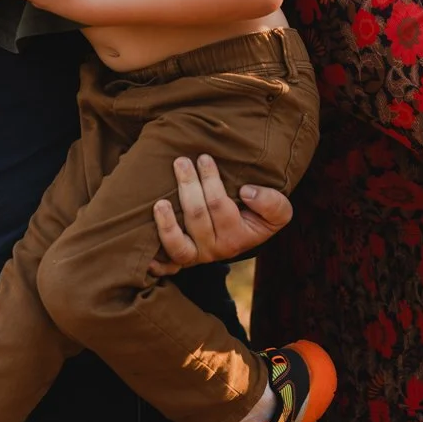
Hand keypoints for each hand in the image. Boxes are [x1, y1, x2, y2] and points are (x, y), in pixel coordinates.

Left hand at [148, 154, 293, 275]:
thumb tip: (246, 192)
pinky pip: (166, 264)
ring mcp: (195, 256)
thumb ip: (272, 203)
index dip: (211, 181)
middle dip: (188, 186)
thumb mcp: (278, 211)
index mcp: (237, 237)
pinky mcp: (180, 259)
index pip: (220, 206)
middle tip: (181, 162)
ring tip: (159, 201)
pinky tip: (144, 243)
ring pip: (178, 243)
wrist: (245, 233)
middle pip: (197, 217)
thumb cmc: (258, 215)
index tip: (204, 158)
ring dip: (166, 221)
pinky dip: (155, 260)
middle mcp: (214, 250)